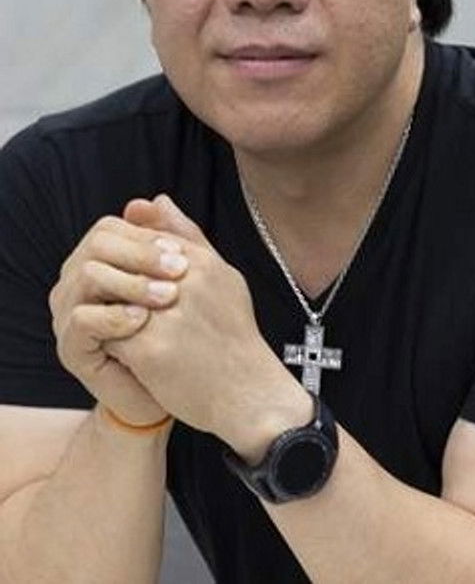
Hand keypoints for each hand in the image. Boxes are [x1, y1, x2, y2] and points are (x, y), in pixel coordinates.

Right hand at [49, 215, 188, 425]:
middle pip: (96, 246)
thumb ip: (175, 239)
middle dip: (140, 254)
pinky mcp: (70, 348)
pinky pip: (82, 319)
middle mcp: (77, 282)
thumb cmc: (180, 331)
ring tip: (169, 296)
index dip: (146, 237)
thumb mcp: (184, 280)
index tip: (182, 253)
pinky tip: (144, 319)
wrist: (177, 389)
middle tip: (180, 270)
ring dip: (132, 283)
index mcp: (100, 261)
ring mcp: (68, 314)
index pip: (111, 229)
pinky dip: (114, 316)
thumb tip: (160, 199)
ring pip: (87, 276)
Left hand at [106, 196, 310, 456]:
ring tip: (114, 325)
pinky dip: (108, 340)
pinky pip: (108, 333)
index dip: (130, 262)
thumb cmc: (233, 335)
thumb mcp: (220, 276)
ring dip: (106, 310)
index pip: (143, 242)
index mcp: (199, 261)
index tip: (130, 281)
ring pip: (111, 298)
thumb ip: (186, 236)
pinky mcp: (151, 349)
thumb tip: (153, 199)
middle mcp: (184, 282)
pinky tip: (118, 350)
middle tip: (110, 303)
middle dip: (111, 284)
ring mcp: (166, 315)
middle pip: (122, 267)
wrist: (248, 394)